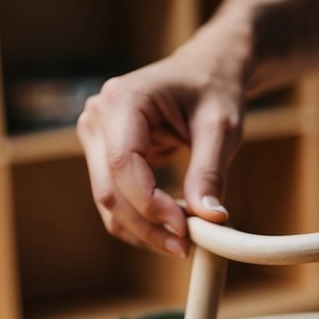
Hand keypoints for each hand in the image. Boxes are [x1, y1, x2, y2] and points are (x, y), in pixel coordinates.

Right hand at [77, 39, 243, 255]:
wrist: (205, 71)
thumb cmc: (214, 91)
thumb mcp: (222, 127)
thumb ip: (211, 171)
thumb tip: (210, 218)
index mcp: (123, 100)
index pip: (123, 165)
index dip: (151, 204)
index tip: (186, 229)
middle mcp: (98, 118)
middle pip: (109, 190)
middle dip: (147, 225)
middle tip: (186, 247)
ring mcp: (96, 137)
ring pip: (108, 202)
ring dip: (143, 230)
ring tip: (183, 242)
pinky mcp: (103, 155)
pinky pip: (115, 199)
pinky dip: (141, 220)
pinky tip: (172, 228)